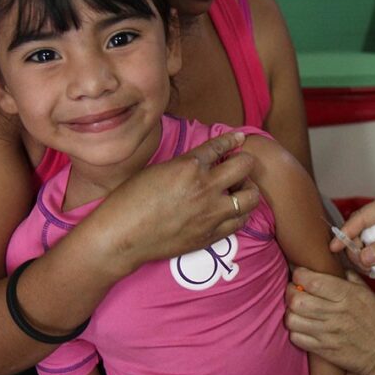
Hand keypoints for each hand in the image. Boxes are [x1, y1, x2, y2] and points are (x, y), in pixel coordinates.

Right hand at [82, 132, 258, 274]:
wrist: (122, 236)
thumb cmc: (130, 200)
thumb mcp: (158, 169)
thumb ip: (185, 164)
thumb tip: (204, 161)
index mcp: (189, 166)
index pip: (221, 146)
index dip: (232, 140)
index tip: (240, 138)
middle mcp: (205, 187)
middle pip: (245, 166)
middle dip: (244, 163)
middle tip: (236, 168)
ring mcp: (211, 213)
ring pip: (251, 197)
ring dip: (247, 190)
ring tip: (236, 191)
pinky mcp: (211, 235)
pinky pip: (241, 221)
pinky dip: (240, 213)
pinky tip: (232, 211)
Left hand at [286, 269, 374, 374]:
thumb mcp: (371, 294)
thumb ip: (350, 279)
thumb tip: (334, 267)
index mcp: (348, 295)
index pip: (312, 281)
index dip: (300, 274)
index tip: (301, 274)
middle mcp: (336, 314)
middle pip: (297, 300)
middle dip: (290, 292)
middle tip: (295, 290)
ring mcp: (329, 334)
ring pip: (293, 319)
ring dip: (291, 312)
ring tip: (298, 310)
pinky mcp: (325, 351)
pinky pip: (297, 339)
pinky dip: (295, 331)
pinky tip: (303, 327)